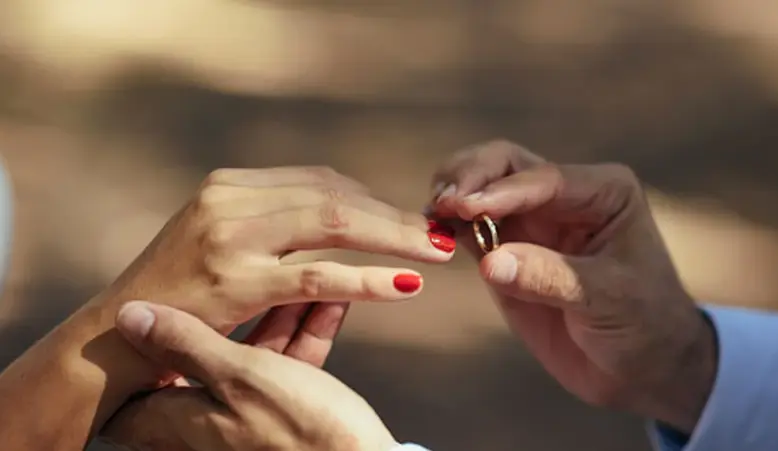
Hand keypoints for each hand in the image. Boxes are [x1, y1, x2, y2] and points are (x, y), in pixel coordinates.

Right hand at [90, 166, 455, 385]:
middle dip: (393, 215)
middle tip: (441, 231)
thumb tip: (338, 214)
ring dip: (393, 238)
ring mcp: (231, 238)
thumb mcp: (220, 240)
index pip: (320, 180)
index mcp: (231, 185)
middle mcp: (230, 199)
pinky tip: (405, 285)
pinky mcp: (234, 281)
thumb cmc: (177, 293)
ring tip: (437, 251)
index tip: (409, 217)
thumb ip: (271, 222)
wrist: (118, 336)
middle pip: (334, 195)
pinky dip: (368, 279)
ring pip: (332, 225)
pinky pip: (317, 276)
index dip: (372, 199)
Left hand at [101, 301, 394, 450]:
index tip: (157, 298)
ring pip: (256, 353)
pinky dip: (306, 334)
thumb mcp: (240, 377)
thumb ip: (187, 344)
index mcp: (178, 417)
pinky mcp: (286, 417)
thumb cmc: (299, 432)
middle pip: (208, 350)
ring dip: (283, 312)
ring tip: (308, 274)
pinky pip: (289, 366)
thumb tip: (128, 315)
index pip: (142, 375)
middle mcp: (205, 422)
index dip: (145, 337)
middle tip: (257, 267)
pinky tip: (329, 301)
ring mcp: (248, 421)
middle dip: (240, 306)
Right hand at [429, 141, 716, 432]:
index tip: (465, 206)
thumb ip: (548, 278)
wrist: (642, 367)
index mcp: (602, 192)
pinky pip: (470, 228)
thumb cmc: (644, 325)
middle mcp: (563, 196)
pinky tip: (430, 234)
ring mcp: (532, 222)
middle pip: (504, 165)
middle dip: (469, 177)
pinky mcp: (506, 250)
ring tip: (430, 215)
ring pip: (481, 188)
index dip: (501, 191)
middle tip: (442, 202)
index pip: (543, 180)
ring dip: (452, 195)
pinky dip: (447, 227)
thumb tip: (490, 262)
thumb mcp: (607, 299)